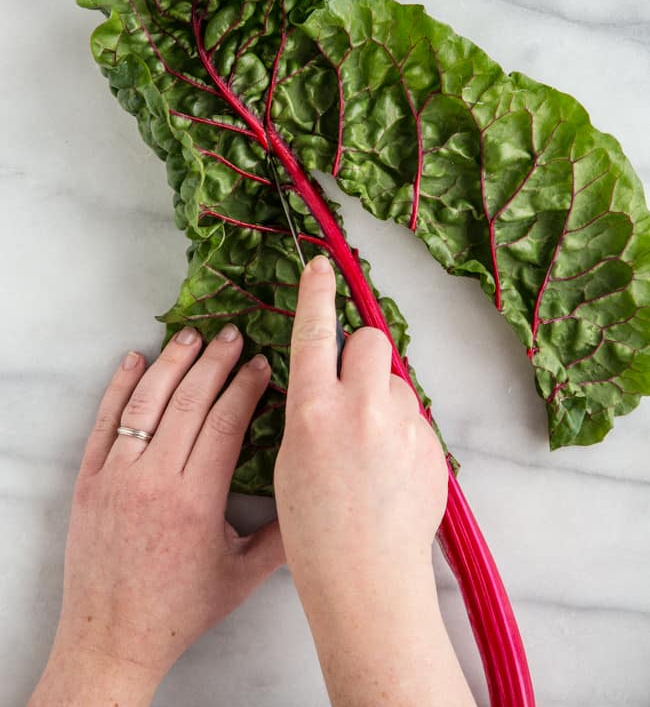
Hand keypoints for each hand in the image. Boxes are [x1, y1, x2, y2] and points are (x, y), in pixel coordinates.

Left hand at [29, 324, 283, 706]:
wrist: (112, 637)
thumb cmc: (179, 610)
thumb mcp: (241, 577)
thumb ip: (282, 538)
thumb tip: (317, 499)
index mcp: (195, 501)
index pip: (224, 423)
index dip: (245, 388)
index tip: (262, 364)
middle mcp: (153, 481)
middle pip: (188, 403)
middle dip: (215, 362)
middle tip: (233, 334)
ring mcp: (115, 477)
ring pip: (146, 404)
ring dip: (171, 363)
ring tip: (192, 335)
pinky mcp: (88, 481)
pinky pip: (103, 423)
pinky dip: (118, 387)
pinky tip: (134, 359)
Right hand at [274, 256, 475, 706]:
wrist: (368, 579)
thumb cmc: (316, 530)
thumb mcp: (295, 458)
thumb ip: (314, 410)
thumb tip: (336, 383)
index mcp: (313, 410)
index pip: (315, 333)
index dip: (317, 294)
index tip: (321, 265)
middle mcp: (361, 407)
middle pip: (372, 340)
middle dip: (363, 352)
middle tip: (354, 388)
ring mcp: (403, 425)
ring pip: (397, 381)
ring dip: (385, 399)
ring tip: (374, 452)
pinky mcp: (433, 444)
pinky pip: (416, 417)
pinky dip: (404, 432)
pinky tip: (393, 473)